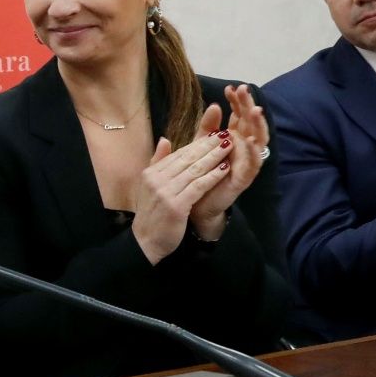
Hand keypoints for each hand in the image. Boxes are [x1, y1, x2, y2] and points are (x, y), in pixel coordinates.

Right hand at [131, 124, 230, 264]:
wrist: (146, 241)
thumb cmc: (152, 214)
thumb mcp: (150, 186)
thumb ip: (158, 162)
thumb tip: (164, 139)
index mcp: (150, 173)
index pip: (178, 154)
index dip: (197, 144)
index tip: (214, 135)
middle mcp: (156, 179)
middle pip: (187, 158)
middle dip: (208, 146)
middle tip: (225, 135)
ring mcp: (165, 192)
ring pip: (195, 170)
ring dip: (214, 157)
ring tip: (229, 148)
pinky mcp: (176, 205)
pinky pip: (198, 186)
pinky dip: (212, 176)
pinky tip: (225, 169)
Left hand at [187, 87, 269, 239]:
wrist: (196, 205)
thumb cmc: (200, 174)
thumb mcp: (200, 146)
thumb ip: (207, 128)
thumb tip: (214, 105)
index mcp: (233, 139)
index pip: (239, 116)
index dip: (237, 102)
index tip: (230, 88)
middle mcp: (243, 149)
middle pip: (251, 123)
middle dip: (249, 106)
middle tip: (244, 90)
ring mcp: (246, 163)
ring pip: (258, 140)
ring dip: (257, 125)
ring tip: (255, 110)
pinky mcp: (244, 178)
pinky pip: (253, 163)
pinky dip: (252, 151)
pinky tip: (248, 139)